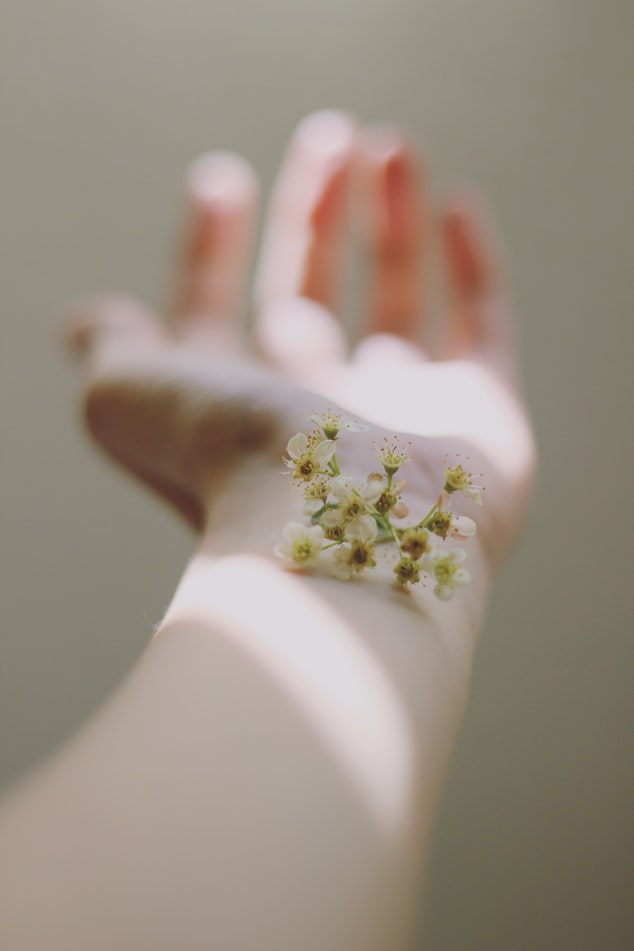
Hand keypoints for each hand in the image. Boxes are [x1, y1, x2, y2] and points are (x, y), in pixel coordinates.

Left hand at [68, 111, 534, 567]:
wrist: (346, 527)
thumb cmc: (229, 462)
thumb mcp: (130, 397)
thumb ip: (114, 350)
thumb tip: (90, 320)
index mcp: (235, 410)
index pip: (218, 313)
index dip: (211, 248)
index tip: (219, 180)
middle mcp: (317, 412)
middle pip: (310, 295)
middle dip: (314, 214)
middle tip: (329, 134)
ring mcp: (405, 413)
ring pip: (396, 298)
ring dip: (391, 218)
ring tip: (389, 143)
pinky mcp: (482, 412)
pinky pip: (482, 326)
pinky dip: (472, 266)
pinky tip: (456, 203)